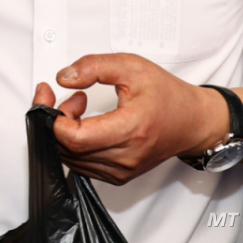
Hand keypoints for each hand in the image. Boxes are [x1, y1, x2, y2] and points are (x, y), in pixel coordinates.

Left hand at [31, 53, 228, 184]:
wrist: (193, 121)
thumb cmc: (167, 95)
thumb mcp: (131, 66)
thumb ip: (94, 67)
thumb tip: (64, 77)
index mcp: (131, 129)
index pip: (75, 138)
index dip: (53, 117)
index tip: (50, 94)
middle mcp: (126, 157)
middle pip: (68, 149)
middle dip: (55, 120)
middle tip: (66, 96)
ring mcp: (122, 171)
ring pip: (72, 159)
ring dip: (64, 132)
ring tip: (78, 106)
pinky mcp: (119, 175)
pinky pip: (82, 164)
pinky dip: (74, 143)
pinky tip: (85, 123)